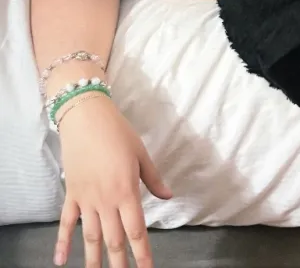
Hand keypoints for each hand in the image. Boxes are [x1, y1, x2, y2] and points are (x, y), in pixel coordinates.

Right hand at [54, 94, 171, 266]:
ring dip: (94, 260)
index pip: (136, 231)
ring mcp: (86, 199)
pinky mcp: (72, 194)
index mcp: (126, 191)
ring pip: (91, 237)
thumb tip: (168, 196)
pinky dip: (62, 242)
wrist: (86, 117)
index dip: (142, 254)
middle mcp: (106, 201)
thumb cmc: (117, 132)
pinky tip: (60, 260)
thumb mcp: (140, 153)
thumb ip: (153, 178)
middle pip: (114, 240)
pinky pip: (66, 222)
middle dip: (120, 264)